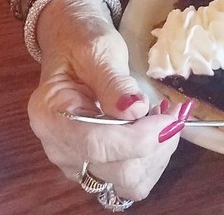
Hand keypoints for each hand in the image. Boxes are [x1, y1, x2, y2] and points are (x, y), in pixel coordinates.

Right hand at [27, 0, 187, 201]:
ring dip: (156, 155)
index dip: (139, 137)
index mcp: (51, 115)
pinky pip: (129, 180)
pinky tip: (156, 131)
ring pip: (127, 183)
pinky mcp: (94, 165)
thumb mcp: (99, 49)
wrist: (72, 42)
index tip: (169, 116)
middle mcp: (58, 148)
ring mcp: (76, 162)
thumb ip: (113, 81)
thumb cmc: (83, 40)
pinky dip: (152, 160)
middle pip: (115, 172)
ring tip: (164, 118)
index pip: (96, 144)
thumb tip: (136, 110)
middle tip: (172, 111)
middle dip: (154, 145)